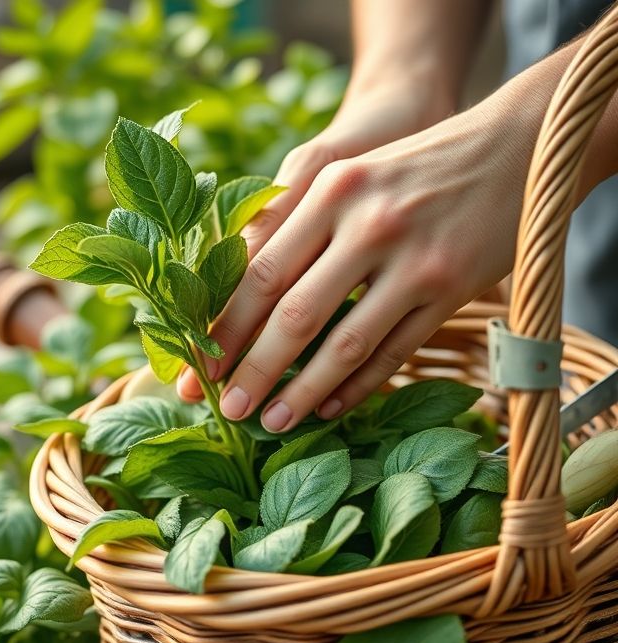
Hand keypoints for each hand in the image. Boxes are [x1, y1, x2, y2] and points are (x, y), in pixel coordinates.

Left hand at [178, 76, 453, 402]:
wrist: (515, 147)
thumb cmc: (413, 165)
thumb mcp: (348, 173)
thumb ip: (291, 221)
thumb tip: (233, 282)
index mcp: (332, 190)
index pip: (261, 271)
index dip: (226, 326)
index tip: (199, 366)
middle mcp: (369, 225)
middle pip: (294, 314)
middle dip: (254, 369)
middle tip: (226, 408)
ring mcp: (415, 262)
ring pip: (345, 344)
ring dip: (303, 391)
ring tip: (272, 422)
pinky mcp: (451, 291)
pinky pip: (394, 352)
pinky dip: (358, 386)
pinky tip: (330, 407)